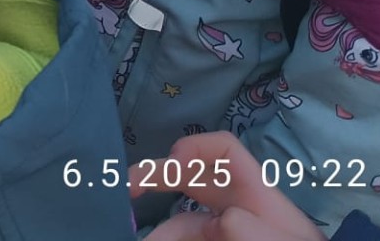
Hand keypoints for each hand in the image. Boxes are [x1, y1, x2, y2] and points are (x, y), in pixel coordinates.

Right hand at [135, 134, 325, 240]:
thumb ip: (252, 230)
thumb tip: (221, 219)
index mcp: (255, 193)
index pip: (222, 150)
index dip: (192, 147)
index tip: (171, 164)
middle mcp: (235, 207)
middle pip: (189, 179)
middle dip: (154, 179)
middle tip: (124, 191)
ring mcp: (225, 231)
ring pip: (180, 220)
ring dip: (156, 228)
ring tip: (133, 235)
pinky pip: (186, 240)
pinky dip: (166, 239)